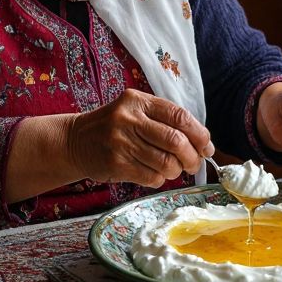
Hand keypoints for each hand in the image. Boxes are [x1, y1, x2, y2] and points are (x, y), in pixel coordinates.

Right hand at [66, 89, 211, 187]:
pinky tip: (155, 175)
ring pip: (165, 162)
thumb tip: (203, 144)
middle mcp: (129, 119)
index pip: (179, 116)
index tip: (207, 147)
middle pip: (176, 141)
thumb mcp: (135, 111)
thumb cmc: (114, 127)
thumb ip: (165, 121)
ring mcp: (121, 142)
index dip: (199, 134)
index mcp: (139, 101)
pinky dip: (160, 179)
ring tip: (174, 170)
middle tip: (194, 164)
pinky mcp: (116, 164)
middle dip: (192, 156)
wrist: (75, 141)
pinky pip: (151, 177)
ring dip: (176, 170)